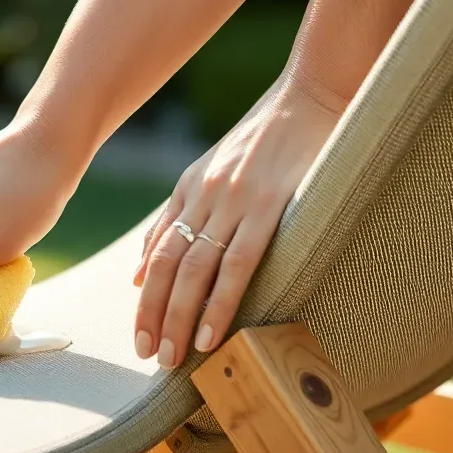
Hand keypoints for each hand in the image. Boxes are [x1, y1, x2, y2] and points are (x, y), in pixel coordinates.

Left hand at [133, 79, 343, 366]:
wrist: (313, 95)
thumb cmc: (270, 138)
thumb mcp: (211, 170)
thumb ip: (175, 218)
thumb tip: (138, 272)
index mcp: (191, 189)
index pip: (158, 254)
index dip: (147, 299)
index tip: (141, 335)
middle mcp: (204, 197)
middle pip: (168, 268)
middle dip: (155, 316)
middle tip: (150, 357)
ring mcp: (235, 202)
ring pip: (195, 272)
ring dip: (180, 319)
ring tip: (173, 358)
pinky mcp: (269, 207)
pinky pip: (237, 265)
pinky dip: (219, 303)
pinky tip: (211, 334)